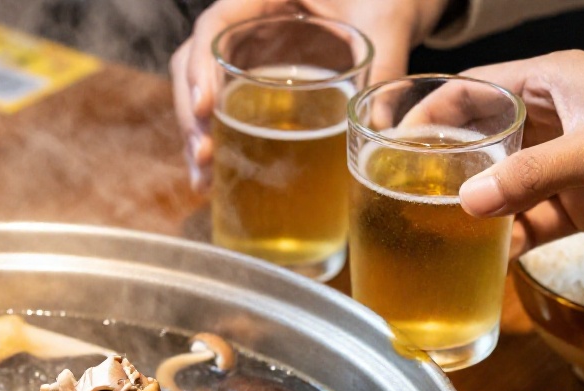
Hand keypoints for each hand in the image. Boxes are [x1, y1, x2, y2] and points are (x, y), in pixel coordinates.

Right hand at [171, 0, 450, 190]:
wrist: (391, 3)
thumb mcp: (385, 20)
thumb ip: (384, 61)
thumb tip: (376, 127)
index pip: (215, 24)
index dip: (200, 66)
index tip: (206, 109)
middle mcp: (246, 23)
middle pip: (195, 65)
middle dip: (192, 114)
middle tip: (204, 156)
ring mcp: (248, 55)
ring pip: (204, 92)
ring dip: (198, 136)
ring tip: (204, 180)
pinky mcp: (256, 82)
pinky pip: (227, 110)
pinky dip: (220, 143)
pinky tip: (217, 180)